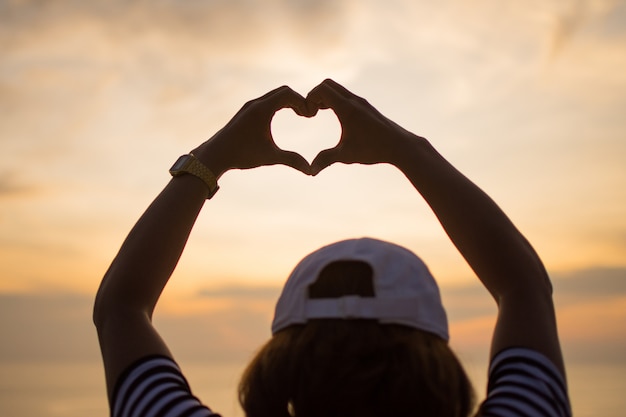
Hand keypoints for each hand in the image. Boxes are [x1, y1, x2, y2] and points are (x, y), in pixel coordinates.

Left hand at [192, 86, 315, 176]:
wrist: (215, 154)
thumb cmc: (242, 154)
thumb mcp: (269, 157)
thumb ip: (291, 160)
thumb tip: (310, 170)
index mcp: (262, 109)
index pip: (288, 94)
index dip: (302, 102)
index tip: (310, 116)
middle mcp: (255, 103)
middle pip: (283, 91)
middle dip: (298, 100)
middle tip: (307, 115)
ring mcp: (250, 106)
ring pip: (275, 95)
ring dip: (288, 101)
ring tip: (300, 115)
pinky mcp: (247, 111)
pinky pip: (267, 100)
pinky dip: (279, 104)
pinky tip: (285, 116)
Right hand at [306, 79, 416, 174]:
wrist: (400, 146)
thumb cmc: (374, 149)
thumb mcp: (346, 156)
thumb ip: (326, 160)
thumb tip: (310, 172)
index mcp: (347, 108)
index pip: (322, 89)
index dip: (310, 98)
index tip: (309, 115)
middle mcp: (354, 101)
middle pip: (328, 84)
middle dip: (315, 95)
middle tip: (312, 112)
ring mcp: (361, 102)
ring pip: (338, 89)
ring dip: (326, 97)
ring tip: (319, 113)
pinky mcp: (366, 107)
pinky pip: (346, 95)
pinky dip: (336, 100)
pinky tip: (335, 116)